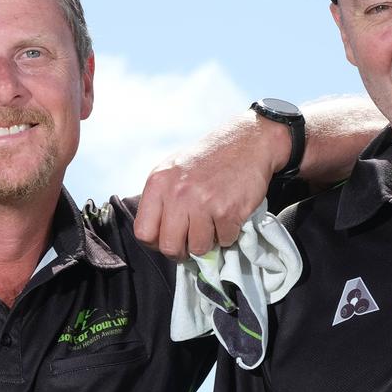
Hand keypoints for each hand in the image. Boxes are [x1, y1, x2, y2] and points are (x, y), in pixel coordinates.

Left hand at [134, 114, 286, 259]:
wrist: (248, 141)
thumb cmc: (209, 157)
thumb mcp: (173, 169)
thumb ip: (161, 199)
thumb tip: (158, 236)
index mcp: (158, 183)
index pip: (143, 232)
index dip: (157, 243)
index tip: (170, 238)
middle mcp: (177, 193)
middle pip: (169, 247)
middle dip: (182, 250)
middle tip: (192, 241)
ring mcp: (203, 203)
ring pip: (198, 248)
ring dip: (208, 242)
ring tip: (213, 224)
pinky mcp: (228, 211)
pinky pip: (224, 240)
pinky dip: (228, 234)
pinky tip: (229, 216)